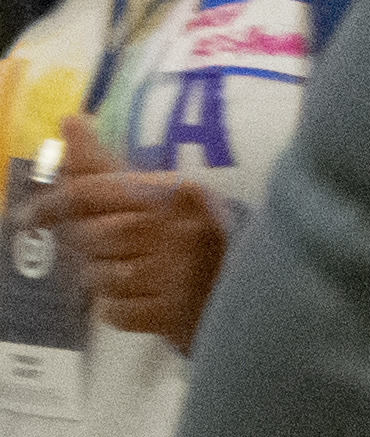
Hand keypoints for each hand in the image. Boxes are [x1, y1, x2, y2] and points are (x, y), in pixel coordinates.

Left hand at [41, 121, 229, 347]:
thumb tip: (69, 121)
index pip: (91, 192)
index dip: (53, 203)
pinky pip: (113, 311)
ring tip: (138, 268)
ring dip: (106, 274)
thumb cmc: (224, 228)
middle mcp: (170, 230)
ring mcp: (170, 276)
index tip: (31, 217)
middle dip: (90, 244)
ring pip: (97, 277)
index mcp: (176, 190)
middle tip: (111, 244)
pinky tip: (146, 294)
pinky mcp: (168, 315)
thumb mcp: (177, 187)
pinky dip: (120, 306)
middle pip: (89, 237)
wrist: (271, 284)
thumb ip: (114, 164)